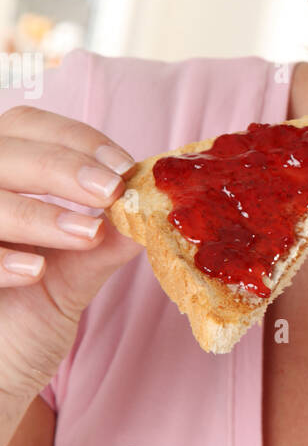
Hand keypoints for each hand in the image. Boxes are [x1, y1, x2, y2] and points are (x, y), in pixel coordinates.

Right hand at [0, 105, 142, 400]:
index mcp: (1, 174)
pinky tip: (33, 272)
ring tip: (85, 234)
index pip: (28, 127)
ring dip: (36, 212)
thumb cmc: (22, 318)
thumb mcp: (72, 276)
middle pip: (3, 151)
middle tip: (110, 192)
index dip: (75, 139)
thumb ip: (106, 241)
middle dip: (60, 167)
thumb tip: (154, 207)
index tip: (123, 168)